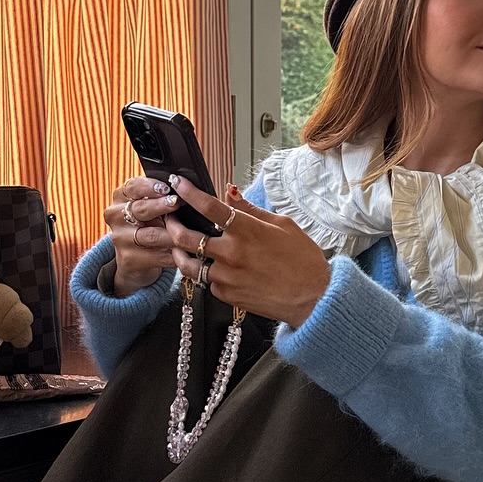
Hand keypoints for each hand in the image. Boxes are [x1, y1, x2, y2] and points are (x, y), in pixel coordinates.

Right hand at [103, 176, 180, 295]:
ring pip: (151, 235)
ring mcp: (120, 239)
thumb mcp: (150, 205)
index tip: (166, 188)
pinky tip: (187, 251)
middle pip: (140, 209)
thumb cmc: (149, 223)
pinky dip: (175, 254)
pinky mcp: (129, 259)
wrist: (136, 257)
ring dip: (172, 233)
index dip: (150, 186)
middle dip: (160, 206)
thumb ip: (160, 195)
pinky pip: (158, 256)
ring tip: (188, 231)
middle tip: (176, 203)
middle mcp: (115, 216)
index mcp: (120, 197)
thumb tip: (184, 186)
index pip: (132, 186)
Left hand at [167, 177, 330, 327]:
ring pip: (187, 264)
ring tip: (178, 244)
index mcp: (247, 231)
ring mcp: (227, 277)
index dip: (188, 192)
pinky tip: (207, 265)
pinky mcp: (227, 295)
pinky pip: (205, 281)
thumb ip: (250, 210)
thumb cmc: (302, 260)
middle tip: (169, 218)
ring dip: (178, 252)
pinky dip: (203, 272)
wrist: (313, 297)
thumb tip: (229, 192)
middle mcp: (232, 254)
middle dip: (172, 223)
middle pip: (185, 237)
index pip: (208, 206)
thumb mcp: (282, 225)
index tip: (178, 183)